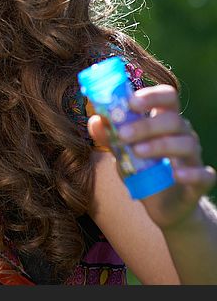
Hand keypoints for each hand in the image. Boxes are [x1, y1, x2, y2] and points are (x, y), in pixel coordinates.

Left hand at [88, 85, 215, 230]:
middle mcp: (183, 135)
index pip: (167, 97)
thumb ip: (110, 136)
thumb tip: (95, 120)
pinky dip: (191, 173)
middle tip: (122, 134)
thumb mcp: (123, 152)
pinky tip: (176, 175)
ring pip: (186, 144)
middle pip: (173, 120)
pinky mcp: (200, 182)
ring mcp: (194, 158)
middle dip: (146, 125)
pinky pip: (203, 174)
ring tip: (137, 152)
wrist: (163, 205)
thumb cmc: (143, 170)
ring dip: (160, 145)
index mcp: (165, 122)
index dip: (152, 96)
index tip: (131, 102)